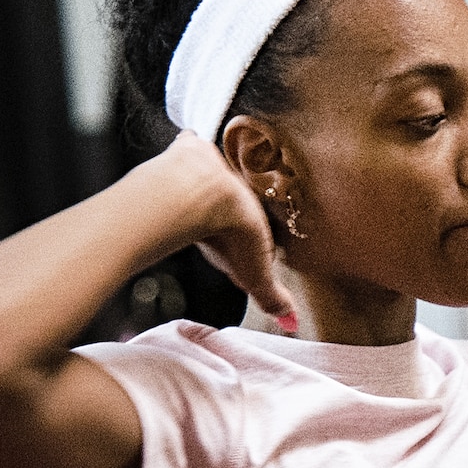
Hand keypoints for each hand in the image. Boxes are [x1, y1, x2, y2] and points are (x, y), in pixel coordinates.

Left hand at [147, 138, 302, 330]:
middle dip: (227, 202)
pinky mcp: (188, 149)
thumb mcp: (254, 274)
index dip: (246, 230)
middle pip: (234, 196)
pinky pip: (188, 145)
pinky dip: (184, 150)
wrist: (206, 199)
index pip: (253, 222)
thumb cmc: (233, 233)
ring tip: (193, 192)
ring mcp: (213, 165)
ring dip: (204, 179)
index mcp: (254, 213)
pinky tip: (177, 156)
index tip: (239, 239)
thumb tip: (290, 321)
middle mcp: (238, 188)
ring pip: (212, 171)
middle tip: (217, 214)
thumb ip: (272, 296)